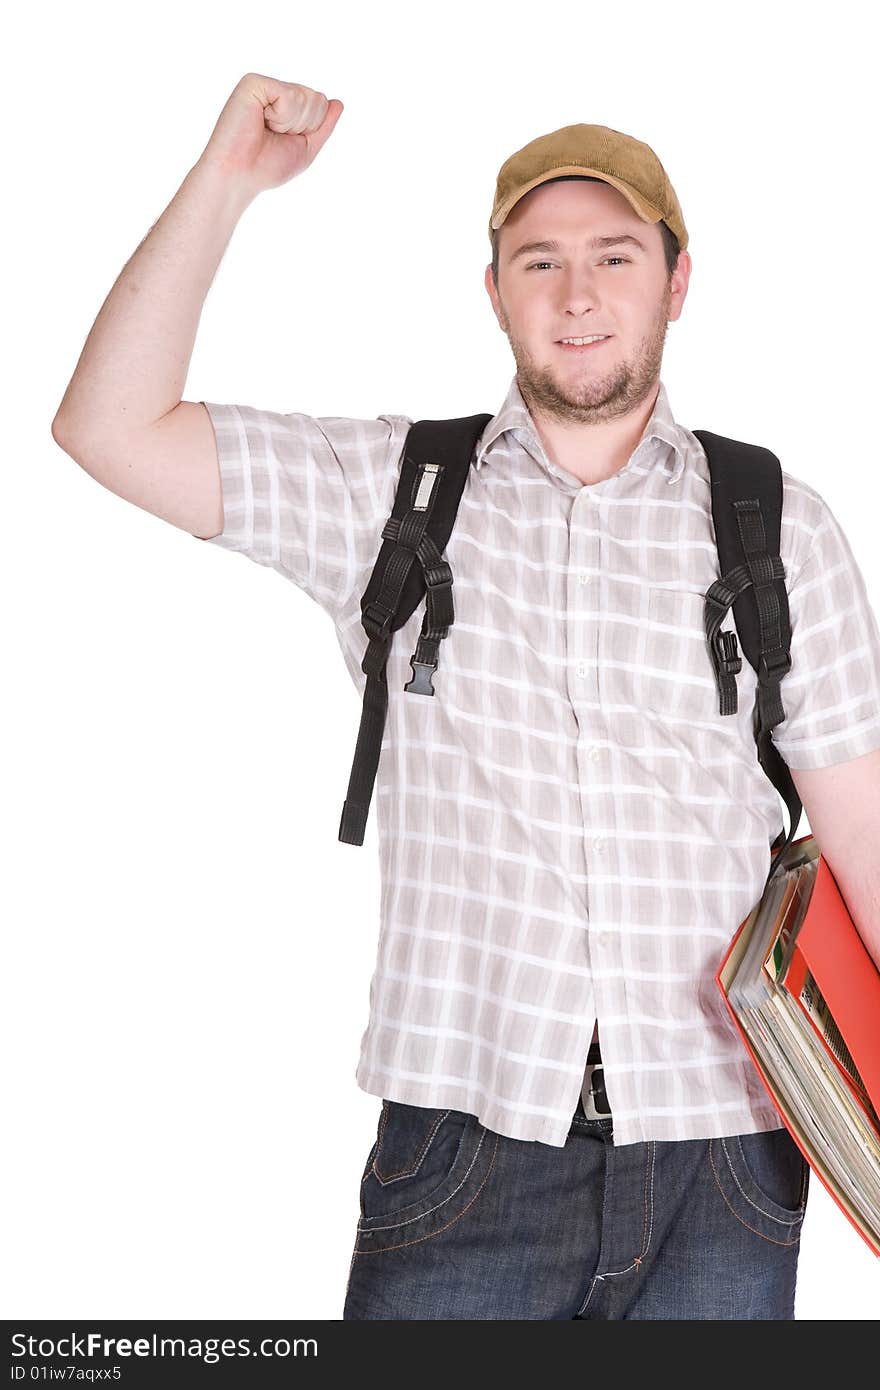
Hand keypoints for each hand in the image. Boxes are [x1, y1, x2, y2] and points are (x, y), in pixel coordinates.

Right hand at [198, 72, 343, 195]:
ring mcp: (264, 84)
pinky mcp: (253, 83)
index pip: (322, 104)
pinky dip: (281, 116)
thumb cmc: (267, 167)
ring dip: (290, 123)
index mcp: (287, 104)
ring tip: (266, 130)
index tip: (285, 140)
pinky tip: (261, 121)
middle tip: (275, 136)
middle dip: (303, 125)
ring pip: (305, 96)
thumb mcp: (306, 148)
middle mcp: (276, 90)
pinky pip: (289, 95)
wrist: (240, 176)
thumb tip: (338, 102)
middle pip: (317, 98)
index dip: (311, 129)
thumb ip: (324, 126)